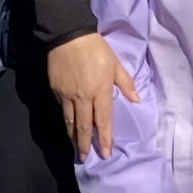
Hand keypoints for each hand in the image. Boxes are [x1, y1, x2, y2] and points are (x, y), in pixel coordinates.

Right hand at [47, 33, 138, 161]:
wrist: (68, 35)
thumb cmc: (96, 48)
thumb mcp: (115, 63)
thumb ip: (125, 83)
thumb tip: (136, 100)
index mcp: (100, 91)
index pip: (103, 121)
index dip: (104, 138)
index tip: (105, 152)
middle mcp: (83, 97)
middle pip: (83, 126)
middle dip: (85, 144)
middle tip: (86, 157)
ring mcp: (67, 95)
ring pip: (70, 121)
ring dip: (73, 136)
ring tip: (76, 147)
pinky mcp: (56, 90)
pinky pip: (62, 109)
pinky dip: (66, 119)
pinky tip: (68, 125)